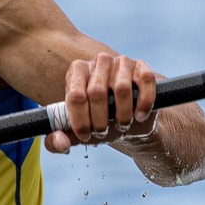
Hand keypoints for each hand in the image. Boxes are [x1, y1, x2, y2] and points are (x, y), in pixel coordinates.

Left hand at [44, 52, 158, 153]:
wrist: (129, 116)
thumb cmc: (99, 120)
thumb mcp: (78, 131)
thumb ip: (60, 140)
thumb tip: (59, 142)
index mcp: (77, 71)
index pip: (75, 96)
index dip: (80, 120)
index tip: (85, 136)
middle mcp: (99, 62)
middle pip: (96, 92)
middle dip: (99, 120)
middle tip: (103, 132)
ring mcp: (122, 62)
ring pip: (122, 88)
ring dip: (122, 114)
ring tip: (122, 125)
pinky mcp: (143, 67)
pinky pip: (145, 81)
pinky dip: (144, 103)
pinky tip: (139, 116)